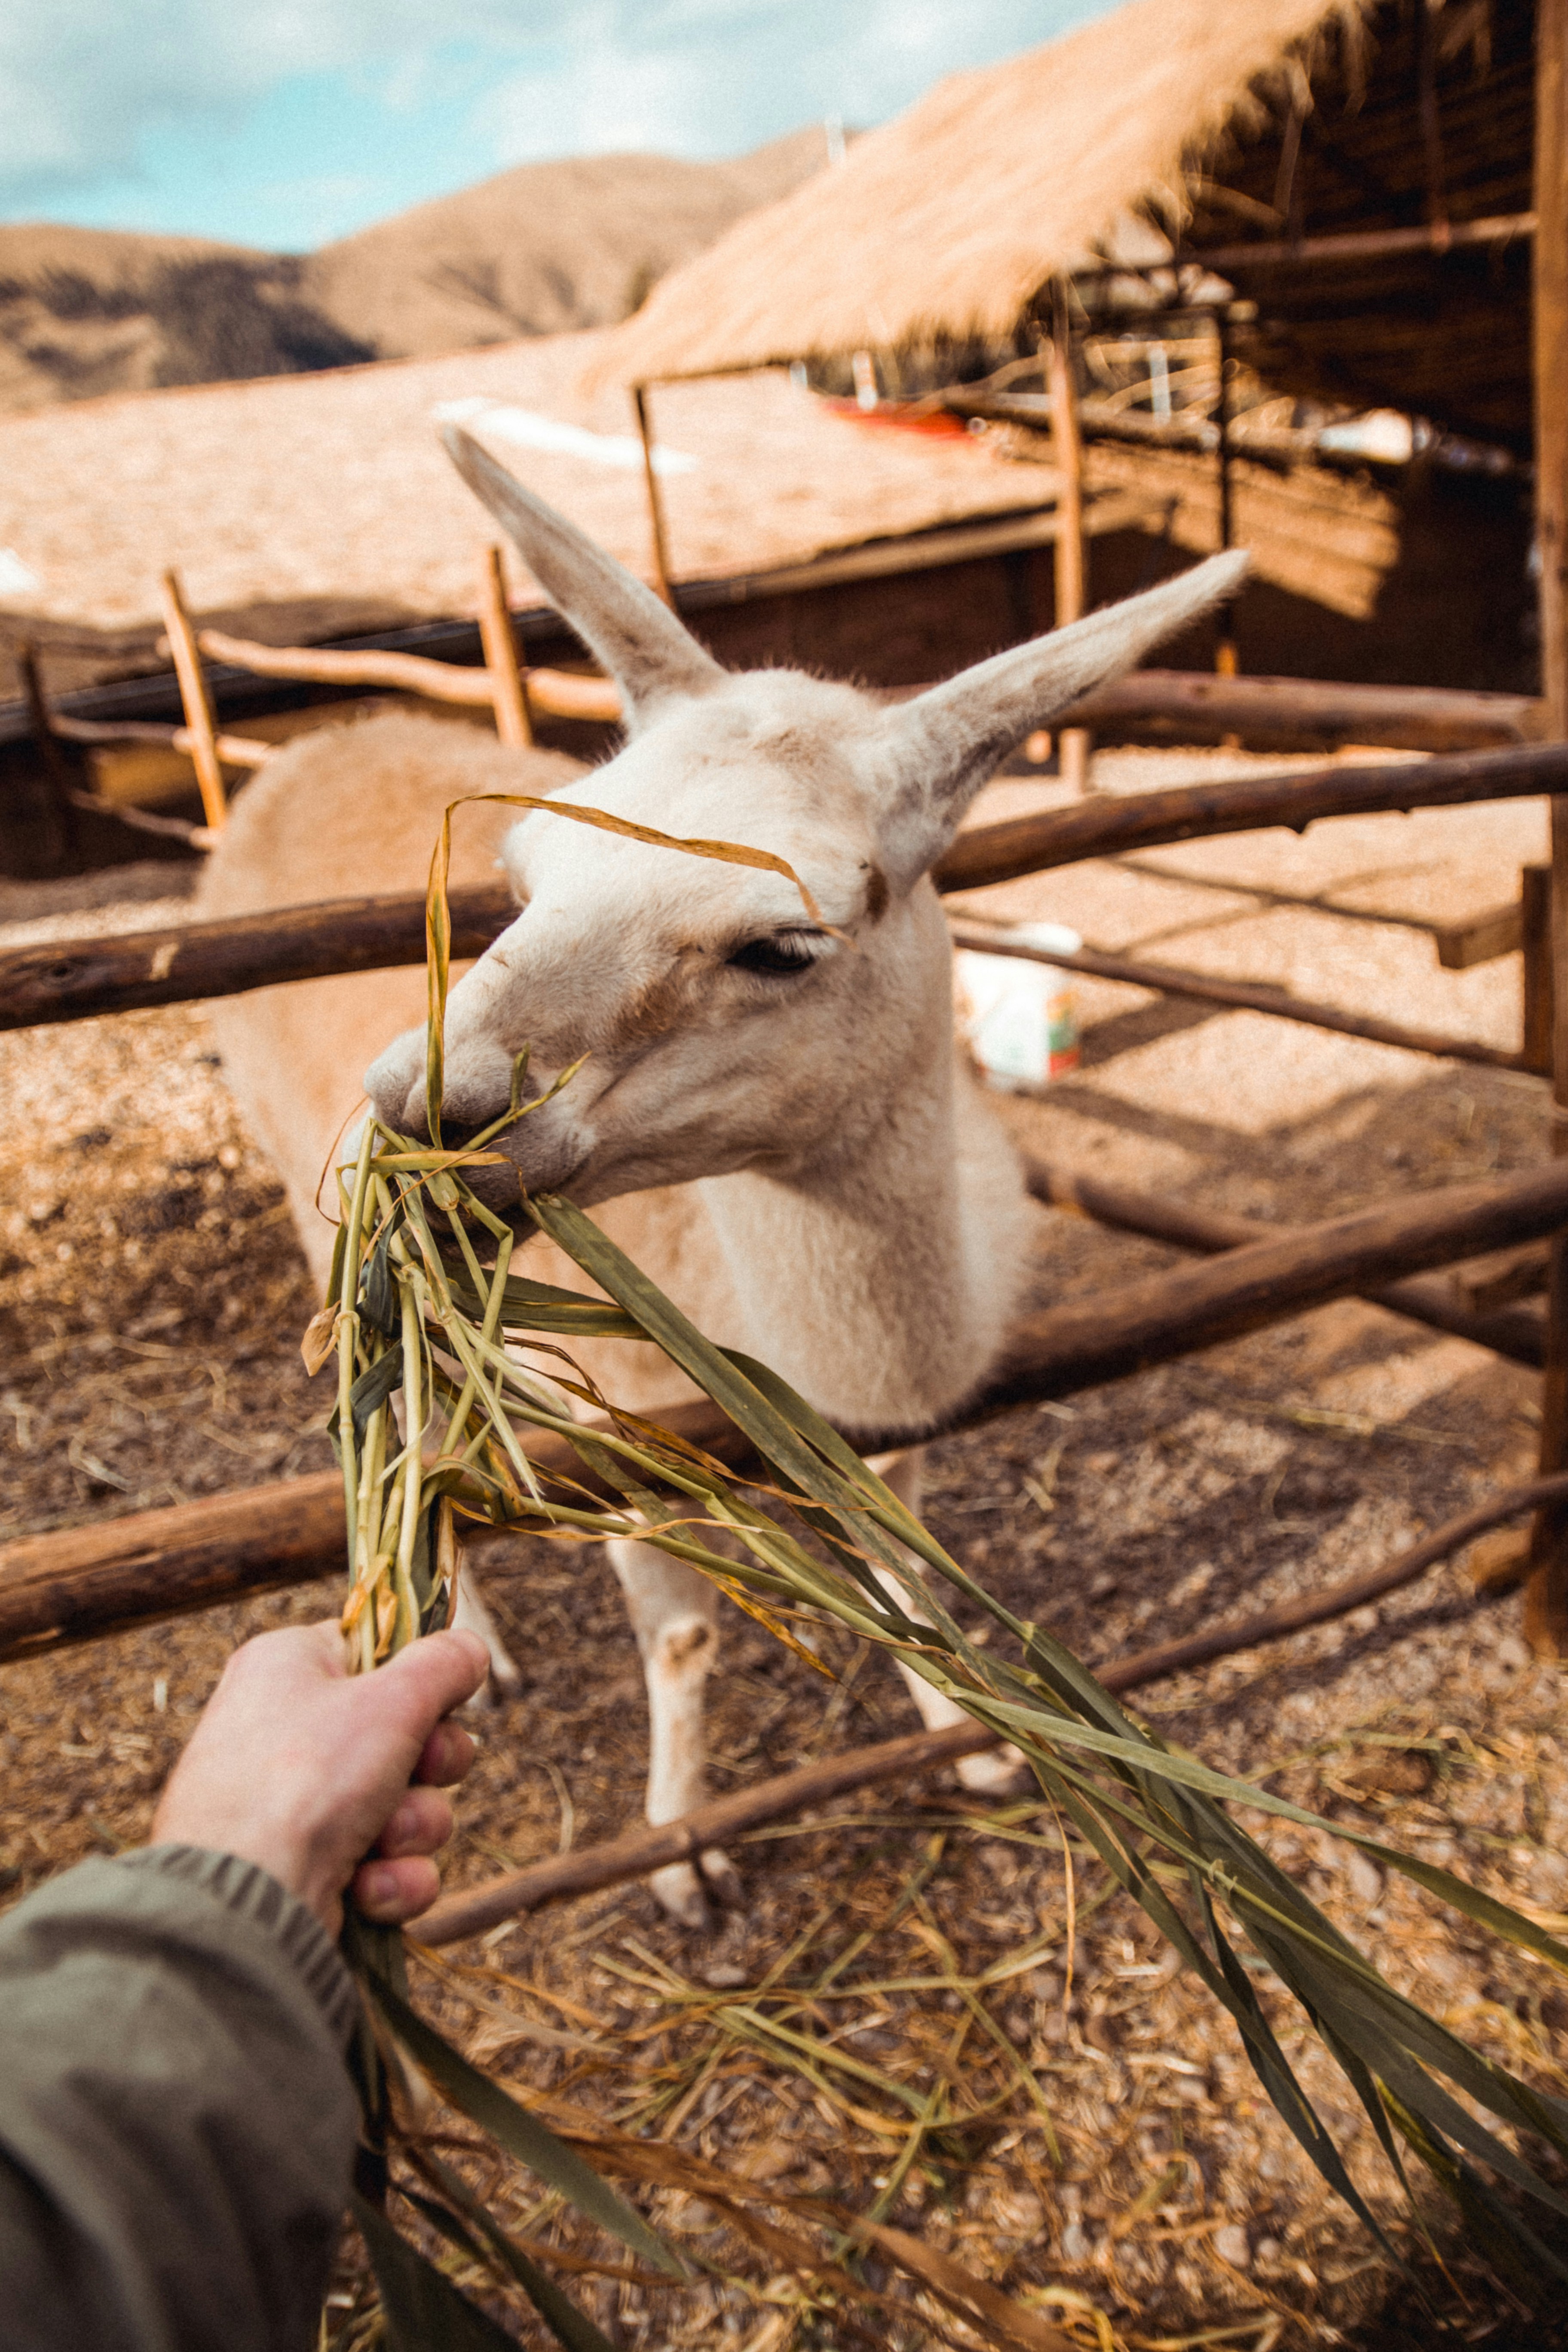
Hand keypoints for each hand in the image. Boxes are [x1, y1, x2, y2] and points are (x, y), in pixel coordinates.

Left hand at [152, 1621, 489, 1934]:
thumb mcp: (392, 1699)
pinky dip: (390, 1878)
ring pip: (407, 1805)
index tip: (437, 1700)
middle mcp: (289, 1731)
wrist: (243, 1903)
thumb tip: (468, 1647)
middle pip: (407, 1733)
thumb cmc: (307, 1780)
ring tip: (380, 1842)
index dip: (419, 1681)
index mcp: (289, 1669)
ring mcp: (298, 1806)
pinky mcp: (311, 1870)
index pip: (377, 1654)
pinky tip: (365, 1888)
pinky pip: (387, 1864)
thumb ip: (443, 1664)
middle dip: (431, 1766)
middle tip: (421, 1771)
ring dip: (412, 1828)